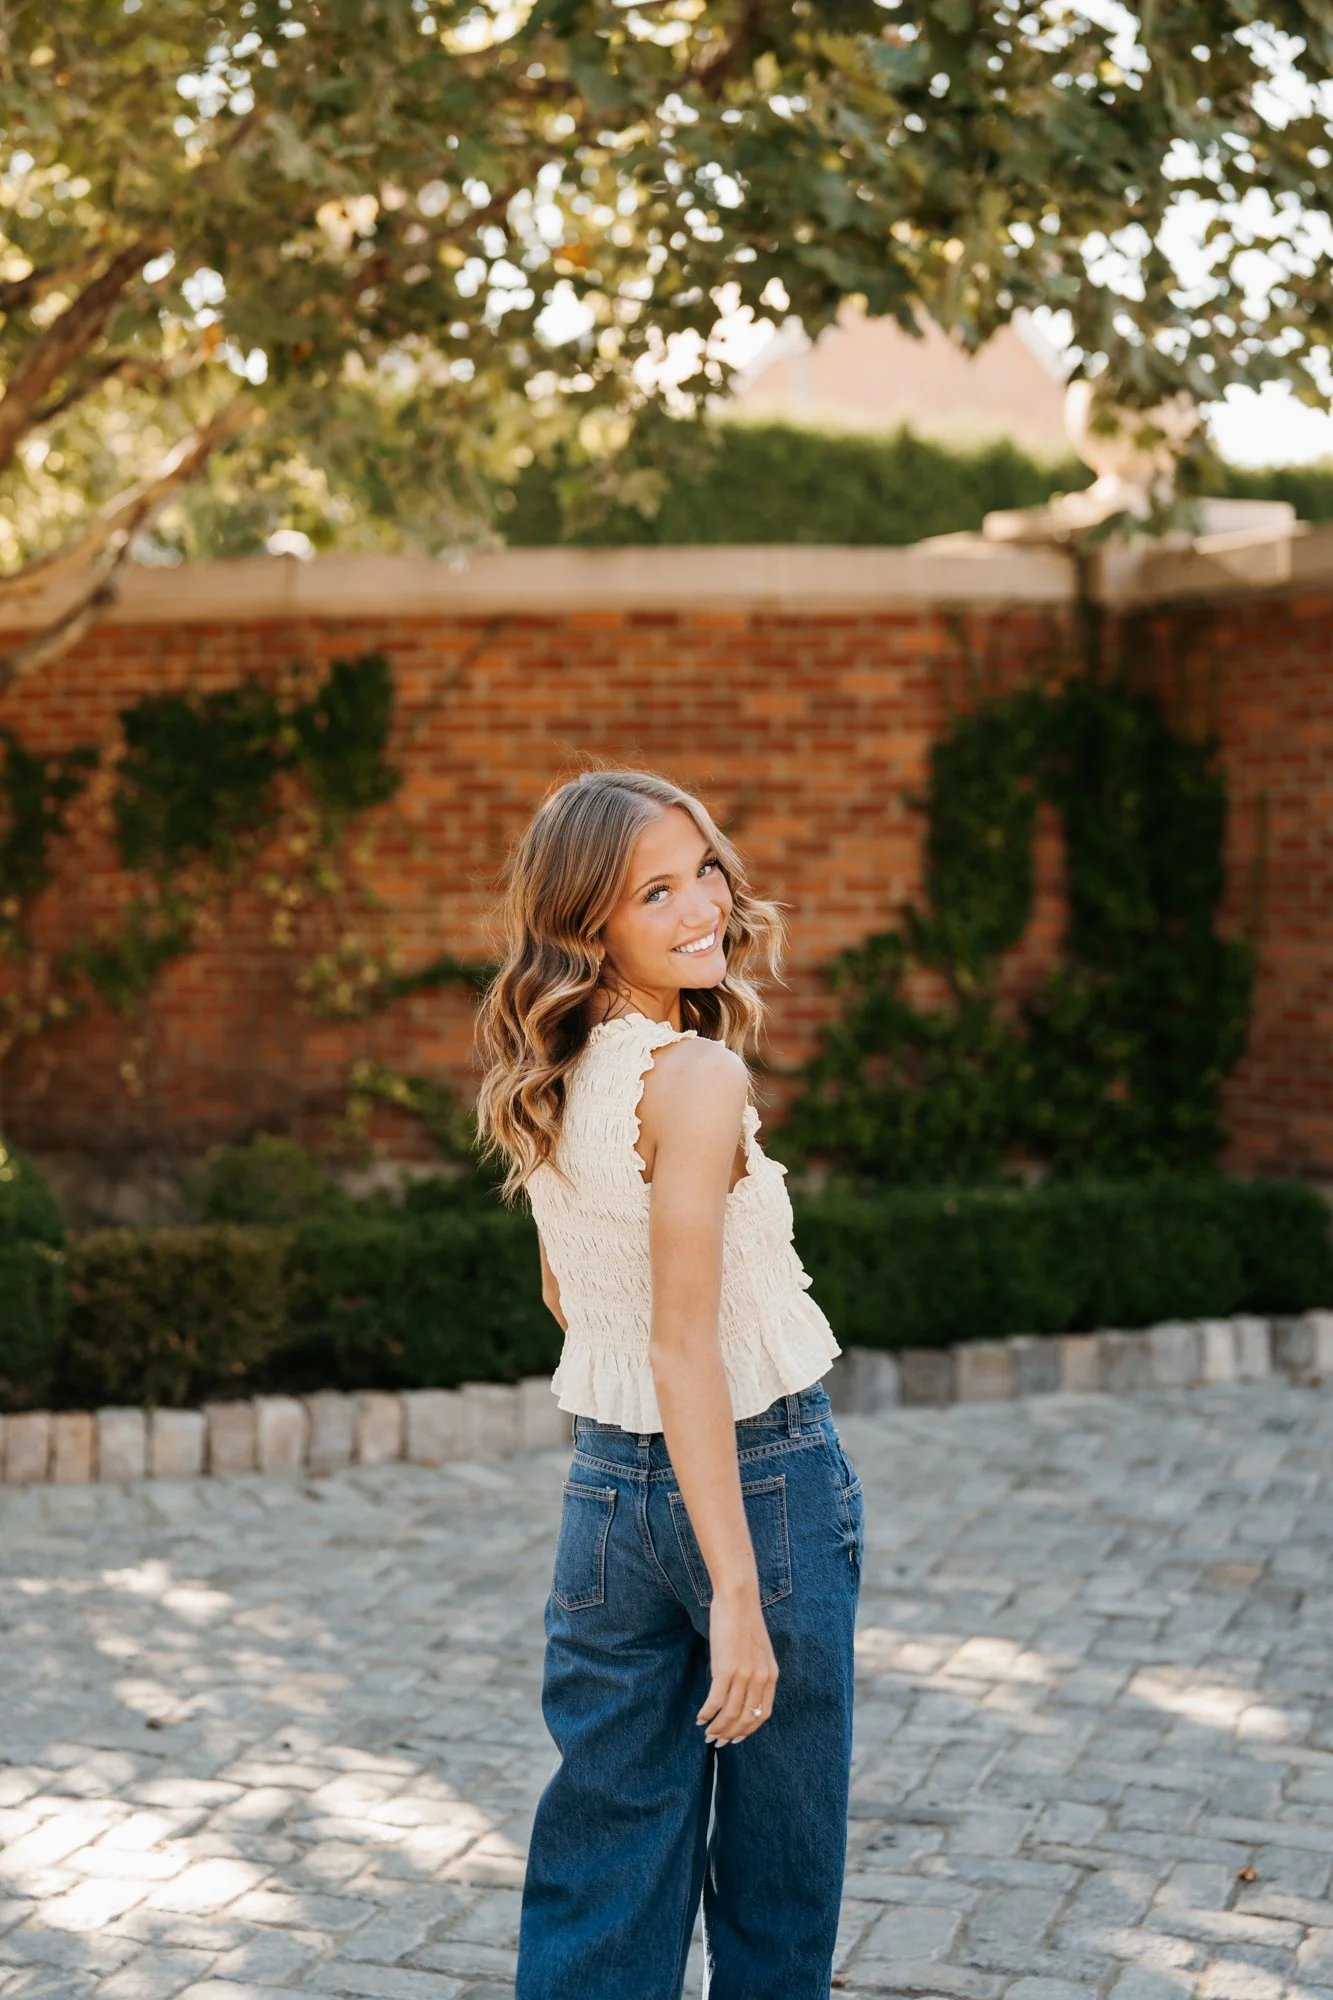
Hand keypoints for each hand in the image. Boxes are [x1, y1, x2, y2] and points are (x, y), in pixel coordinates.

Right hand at [698, 1585, 778, 1745]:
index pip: (762, 1714)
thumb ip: (755, 1672)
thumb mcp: (759, 1651)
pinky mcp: (725, 1669)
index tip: (735, 1738)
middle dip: (730, 1734)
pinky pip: (715, 1701)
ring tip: (707, 1734)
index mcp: (771, 1675)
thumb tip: (741, 1693)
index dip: (748, 1730)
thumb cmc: (745, 1622)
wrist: (738, 1600)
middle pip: (746, 1718)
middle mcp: (760, 1678)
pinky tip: (699, 1717)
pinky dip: (707, 1713)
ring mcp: (743, 1675)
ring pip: (730, 1713)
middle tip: (717, 1742)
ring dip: (717, 1728)